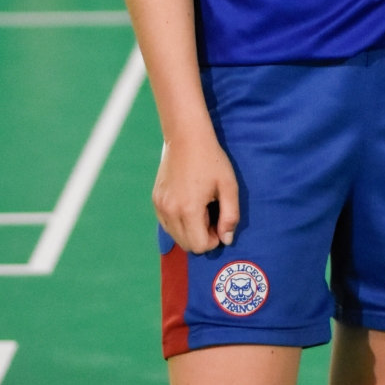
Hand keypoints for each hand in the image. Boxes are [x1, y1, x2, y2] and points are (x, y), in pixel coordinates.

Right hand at [153, 129, 239, 253]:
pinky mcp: (155, 200)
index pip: (198, 246)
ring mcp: (159, 206)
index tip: (219, 222)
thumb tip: (227, 239)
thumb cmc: (212, 160)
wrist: (186, 137)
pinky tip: (188, 203)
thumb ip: (230, 216)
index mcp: (189, 210)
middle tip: (212, 215)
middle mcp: (170, 212)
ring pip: (175, 236)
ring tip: (200, 209)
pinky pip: (166, 224)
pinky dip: (178, 222)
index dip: (213, 240)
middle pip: (186, 245)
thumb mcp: (229, 187)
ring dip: (189, 231)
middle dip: (201, 237)